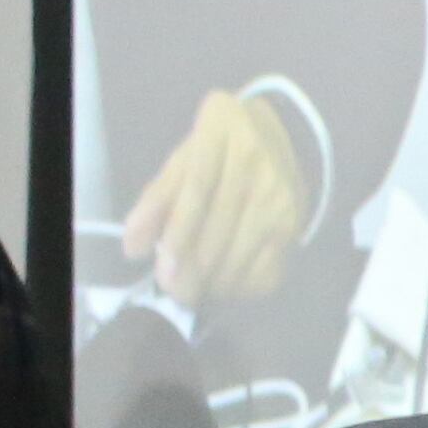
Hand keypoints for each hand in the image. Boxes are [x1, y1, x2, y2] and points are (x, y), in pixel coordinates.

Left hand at [122, 86, 310, 306]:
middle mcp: (258, 169)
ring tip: (192, 289)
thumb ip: (156, 199)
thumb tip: (133, 247)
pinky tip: (222, 285)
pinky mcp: (294, 226)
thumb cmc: (217, 149)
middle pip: (221, 230)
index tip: (163, 270)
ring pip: (242, 255)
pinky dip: (241, 288)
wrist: (272, 136)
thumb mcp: (182, 159)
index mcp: (221, 136)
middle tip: (173, 291)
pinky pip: (267, 271)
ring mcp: (281, 201)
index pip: (198, 191)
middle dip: (193, 270)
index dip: (179, 234)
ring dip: (213, 282)